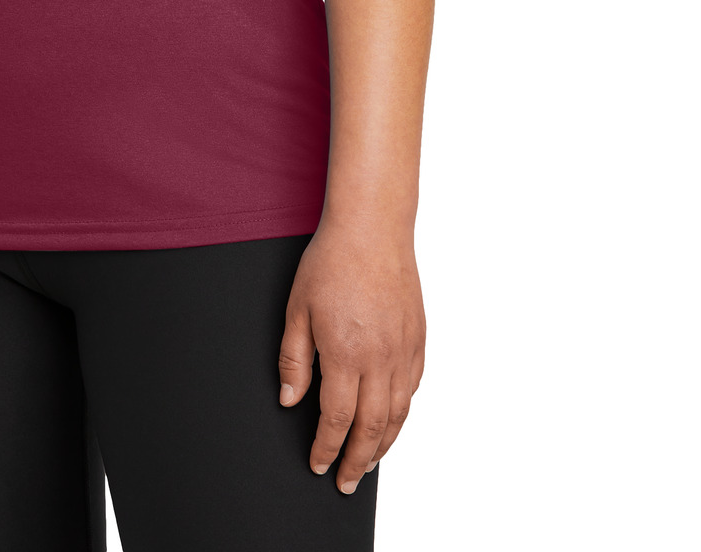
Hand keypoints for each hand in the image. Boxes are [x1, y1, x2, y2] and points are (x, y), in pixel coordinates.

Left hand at [277, 222, 424, 492]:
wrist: (372, 228)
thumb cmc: (332, 262)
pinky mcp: (418, 339)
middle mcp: (380, 358)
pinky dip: (402, 412)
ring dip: (383, 444)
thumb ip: (294, 359)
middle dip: (358, 461)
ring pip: (398, 413)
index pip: (337, 419)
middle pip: (372, 427)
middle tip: (347, 482)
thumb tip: (291, 400)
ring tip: (369, 462)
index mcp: (346, 354)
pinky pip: (414, 387)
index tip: (319, 464)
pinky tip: (392, 419)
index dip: (327, 448)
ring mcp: (404, 350)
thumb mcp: (297, 309)